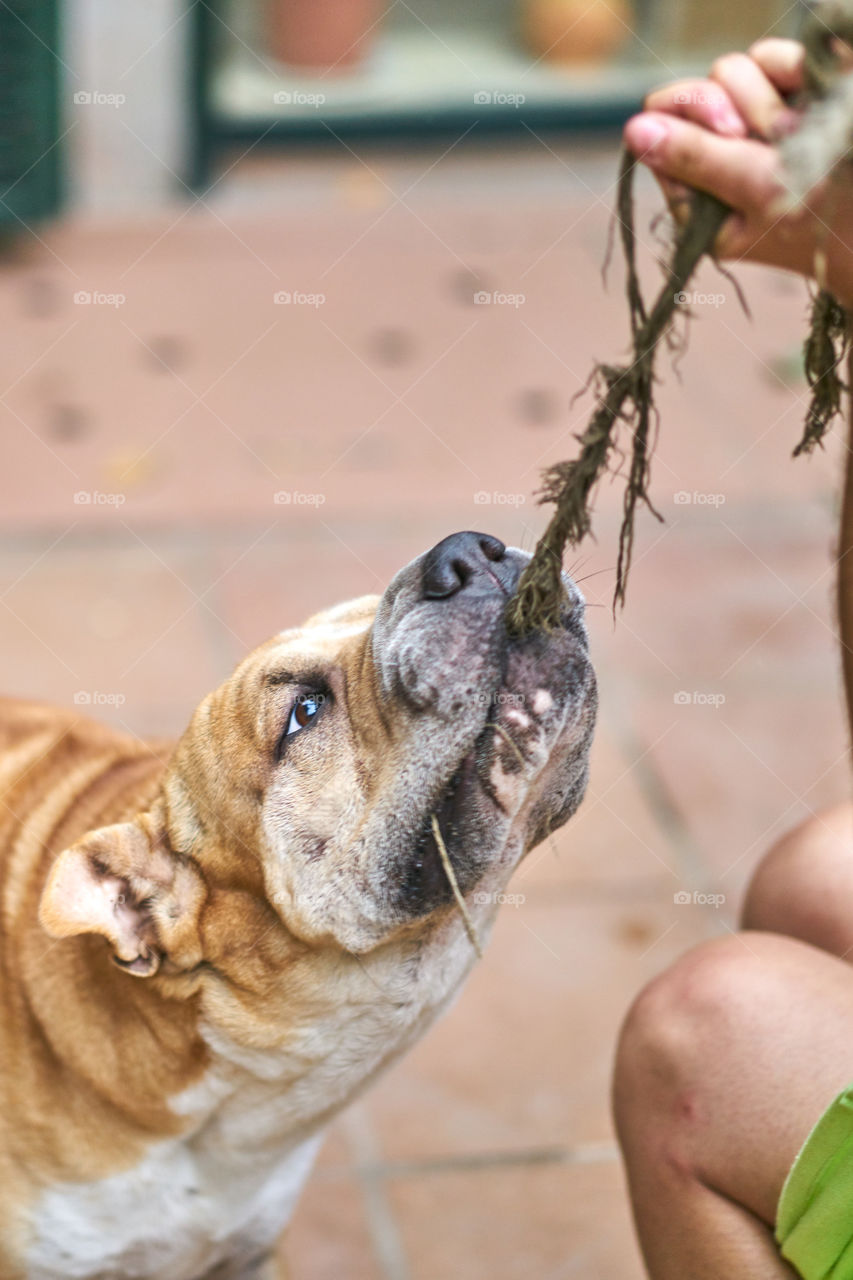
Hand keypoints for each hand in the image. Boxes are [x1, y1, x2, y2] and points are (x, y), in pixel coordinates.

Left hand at [623, 38, 852, 306]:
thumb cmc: (819, 218)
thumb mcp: (755, 191)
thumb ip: (696, 157)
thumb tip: (633, 129)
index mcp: (696, 194)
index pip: (660, 130)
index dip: (689, 118)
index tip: (731, 132)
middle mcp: (720, 154)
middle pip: (695, 91)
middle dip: (736, 105)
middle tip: (774, 135)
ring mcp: (755, 122)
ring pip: (734, 68)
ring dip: (770, 96)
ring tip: (800, 132)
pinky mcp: (789, 94)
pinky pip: (774, 57)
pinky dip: (795, 71)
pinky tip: (817, 99)